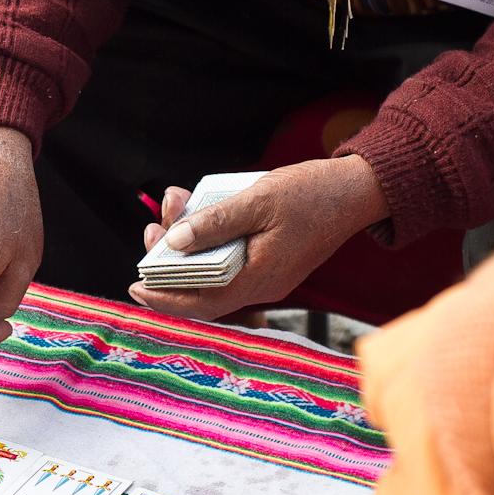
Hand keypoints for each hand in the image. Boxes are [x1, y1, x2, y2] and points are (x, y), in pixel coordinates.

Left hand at [131, 155, 388, 321]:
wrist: (357, 191)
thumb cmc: (310, 194)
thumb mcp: (256, 200)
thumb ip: (215, 223)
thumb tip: (174, 241)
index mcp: (259, 278)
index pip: (202, 303)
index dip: (165, 299)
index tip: (136, 287)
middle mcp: (262, 284)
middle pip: (203, 288)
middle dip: (172, 262)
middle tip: (153, 229)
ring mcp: (268, 273)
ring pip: (215, 271)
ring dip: (190, 244)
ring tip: (175, 206)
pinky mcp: (271, 259)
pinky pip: (230, 259)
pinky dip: (210, 240)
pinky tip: (201, 211)